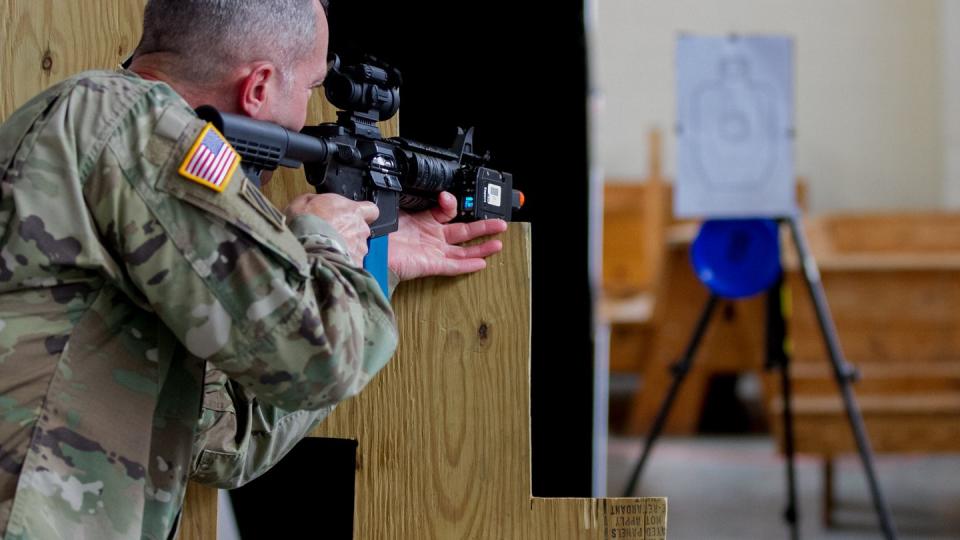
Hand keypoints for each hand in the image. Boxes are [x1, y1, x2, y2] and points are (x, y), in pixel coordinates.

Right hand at [285, 193, 378, 264]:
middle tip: (333, 236)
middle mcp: (360, 229)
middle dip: (350, 233)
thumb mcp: (304, 202)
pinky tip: (330, 262)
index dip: (364, 214)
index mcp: (352, 211)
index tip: (354, 217)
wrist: (305, 249)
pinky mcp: (356, 264)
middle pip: (362, 231)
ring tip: (329, 251)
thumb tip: (316, 202)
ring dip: (347, 249)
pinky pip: (352, 263)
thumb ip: (319, 201)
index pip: (372, 210)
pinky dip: (344, 263)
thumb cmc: (304, 225)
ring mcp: (360, 248)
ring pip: (358, 248)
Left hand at [389, 191, 507, 280]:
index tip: (446, 197)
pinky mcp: (431, 265)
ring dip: (481, 247)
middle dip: (483, 227)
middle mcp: (431, 236)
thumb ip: (413, 197)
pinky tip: (482, 262)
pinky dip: (467, 265)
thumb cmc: (378, 231)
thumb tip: (428, 189)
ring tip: (498, 243)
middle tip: (499, 224)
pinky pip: (453, 266)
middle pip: (464, 232)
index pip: (447, 211)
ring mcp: (433, 251)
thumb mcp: (397, 207)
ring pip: (463, 251)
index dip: (451, 203)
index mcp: (424, 221)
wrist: (369, 249)